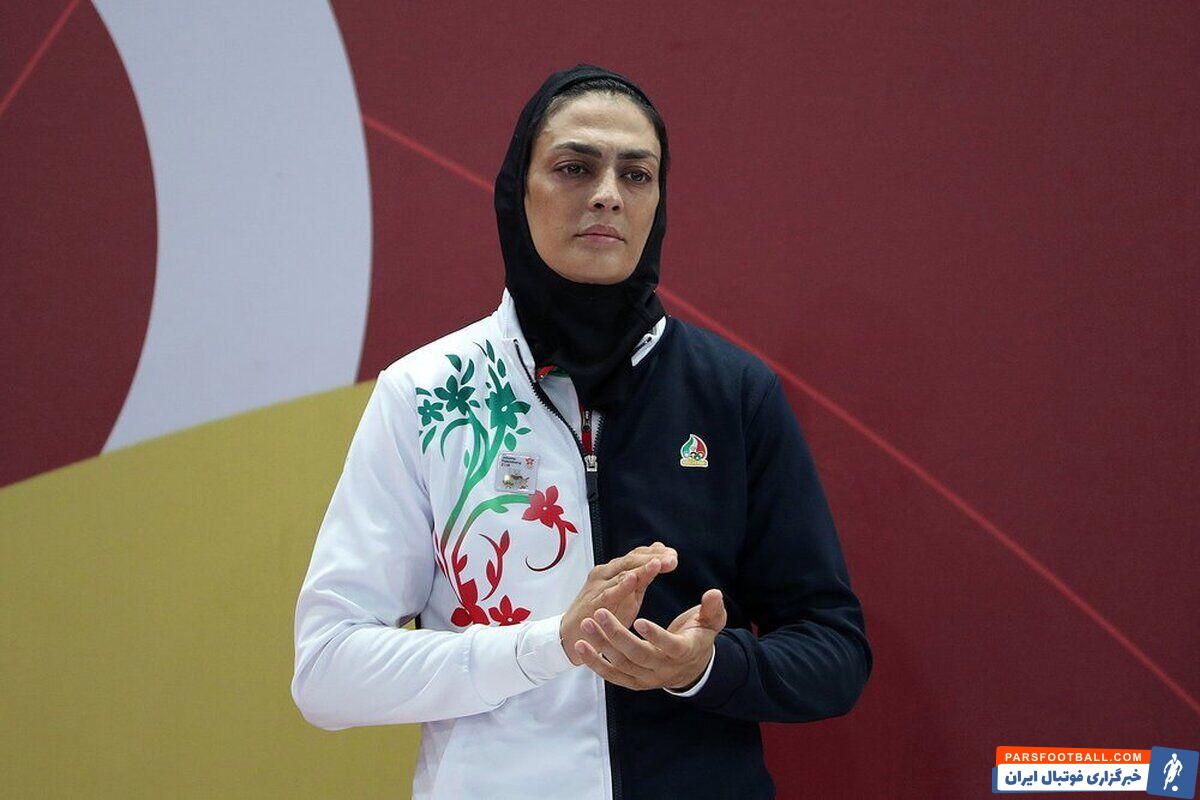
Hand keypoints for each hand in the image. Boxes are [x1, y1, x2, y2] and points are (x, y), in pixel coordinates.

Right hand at [560, 542, 677, 666]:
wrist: (571, 634)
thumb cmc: (602, 613)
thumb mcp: (627, 595)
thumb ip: (642, 577)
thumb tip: (660, 556)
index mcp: (614, 569)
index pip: (638, 555)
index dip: (656, 553)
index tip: (674, 556)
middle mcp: (606, 573)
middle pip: (632, 559)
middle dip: (653, 558)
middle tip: (672, 559)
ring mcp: (598, 586)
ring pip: (622, 572)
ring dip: (642, 567)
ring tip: (659, 563)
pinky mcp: (593, 602)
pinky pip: (609, 592)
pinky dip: (621, 585)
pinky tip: (633, 579)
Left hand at [571, 588, 726, 690]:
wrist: (692, 667)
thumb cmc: (698, 637)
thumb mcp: (711, 622)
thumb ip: (712, 609)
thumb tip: (714, 593)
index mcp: (683, 652)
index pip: (669, 647)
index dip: (655, 636)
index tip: (639, 620)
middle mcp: (664, 669)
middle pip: (638, 656)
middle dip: (617, 635)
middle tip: (600, 613)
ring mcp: (647, 678)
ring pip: (621, 665)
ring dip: (602, 645)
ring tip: (587, 623)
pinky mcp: (634, 682)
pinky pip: (612, 675)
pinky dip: (595, 663)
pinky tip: (580, 646)